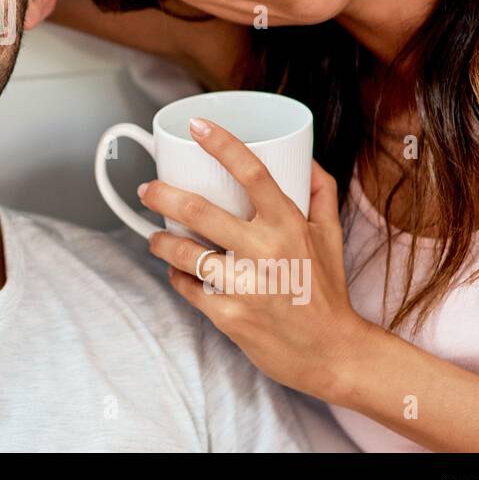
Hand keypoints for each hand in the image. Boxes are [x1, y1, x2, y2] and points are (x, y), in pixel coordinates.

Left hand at [140, 117, 375, 398]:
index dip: (222, 143)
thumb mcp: (331, 236)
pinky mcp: (229, 315)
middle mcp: (266, 251)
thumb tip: (304, 155)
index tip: (197, 125)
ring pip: (184, 251)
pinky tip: (175, 270)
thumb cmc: (327, 291)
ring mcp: (245, 285)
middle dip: (162, 195)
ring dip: (160, 240)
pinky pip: (187, 287)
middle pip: (199, 210)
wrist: (331, 354)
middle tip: (147, 189)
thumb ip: (320, 192)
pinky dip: (176, 275)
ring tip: (154, 235)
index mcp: (290, 225)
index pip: (253, 172)